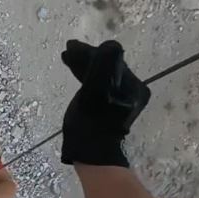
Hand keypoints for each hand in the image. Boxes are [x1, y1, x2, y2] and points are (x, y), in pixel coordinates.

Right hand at [61, 40, 149, 166]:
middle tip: (67, 50)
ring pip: (102, 75)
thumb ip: (102, 68)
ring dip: (85, 66)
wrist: (92, 152)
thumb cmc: (92, 124)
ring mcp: (123, 98)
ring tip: (67, 57)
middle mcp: (131, 89)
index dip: (89, 52)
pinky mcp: (112, 105)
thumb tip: (111, 45)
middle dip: (86, 58)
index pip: (110, 60)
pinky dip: (88, 77)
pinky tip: (76, 70)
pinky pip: (100, 84)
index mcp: (132, 85)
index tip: (70, 47)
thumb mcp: (95, 92)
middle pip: (106, 66)